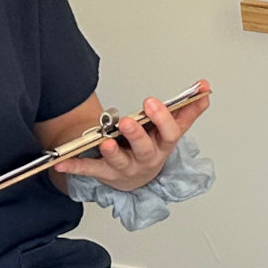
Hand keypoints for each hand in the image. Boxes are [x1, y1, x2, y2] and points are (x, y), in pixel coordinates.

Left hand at [52, 82, 210, 193]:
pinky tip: (62, 164)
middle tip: (128, 122)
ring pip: (119, 161)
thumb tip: (205, 88)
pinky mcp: (105, 173)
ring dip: (112, 152)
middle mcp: (146, 158)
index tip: (154, 103)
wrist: (135, 179)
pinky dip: (76, 167)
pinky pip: (90, 170)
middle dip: (137, 135)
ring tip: (105, 143)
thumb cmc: (151, 149)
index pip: (170, 132)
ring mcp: (125, 168)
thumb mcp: (170, 131)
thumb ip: (187, 110)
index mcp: (162, 144)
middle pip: (145, 148)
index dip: (165, 118)